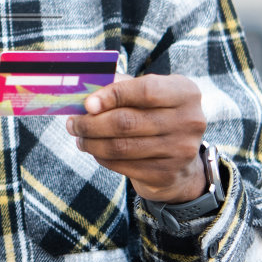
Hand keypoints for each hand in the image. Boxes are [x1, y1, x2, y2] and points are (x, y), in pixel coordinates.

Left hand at [65, 73, 207, 202]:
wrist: (180, 161)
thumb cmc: (156, 117)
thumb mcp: (149, 96)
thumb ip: (122, 87)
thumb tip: (86, 91)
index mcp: (185, 93)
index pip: (145, 91)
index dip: (112, 96)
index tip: (87, 104)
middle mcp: (189, 121)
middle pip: (127, 122)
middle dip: (92, 123)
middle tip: (73, 123)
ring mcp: (180, 150)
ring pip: (121, 146)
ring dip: (92, 142)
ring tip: (80, 138)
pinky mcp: (167, 174)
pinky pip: (123, 165)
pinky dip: (103, 158)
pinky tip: (95, 151)